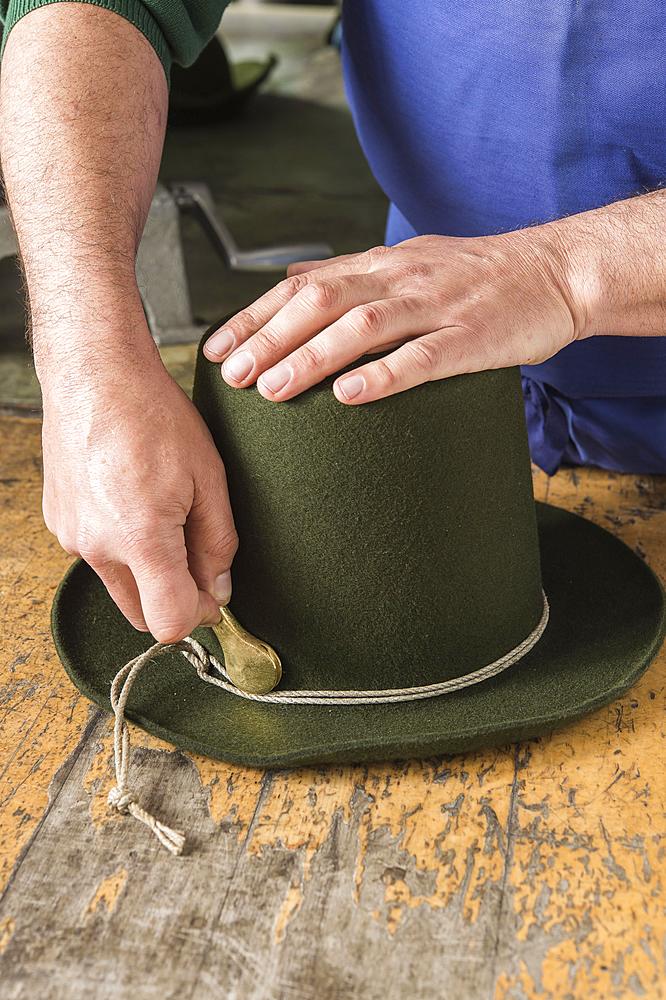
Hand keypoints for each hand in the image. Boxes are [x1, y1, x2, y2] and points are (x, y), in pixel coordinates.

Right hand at [41, 349, 236, 641]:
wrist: (95, 372)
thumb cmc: (154, 415)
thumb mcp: (208, 478)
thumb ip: (217, 544)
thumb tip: (220, 590)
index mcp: (140, 537)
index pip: (170, 623)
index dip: (200, 616)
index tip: (215, 594)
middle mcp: (97, 546)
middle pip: (141, 615)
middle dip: (173, 599)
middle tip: (197, 558)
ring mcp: (71, 535)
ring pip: (118, 584)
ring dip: (146, 570)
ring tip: (165, 513)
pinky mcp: (58, 521)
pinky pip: (97, 554)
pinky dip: (120, 545)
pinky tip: (135, 499)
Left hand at [203, 230, 584, 403]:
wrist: (558, 270)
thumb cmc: (480, 276)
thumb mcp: (409, 262)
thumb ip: (354, 274)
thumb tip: (294, 281)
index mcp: (382, 265)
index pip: (302, 285)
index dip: (255, 316)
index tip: (217, 348)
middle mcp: (401, 278)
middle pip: (321, 302)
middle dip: (269, 338)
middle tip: (232, 375)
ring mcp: (437, 305)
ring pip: (363, 326)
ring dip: (312, 357)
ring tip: (273, 389)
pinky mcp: (472, 335)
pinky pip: (424, 356)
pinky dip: (384, 374)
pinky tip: (351, 395)